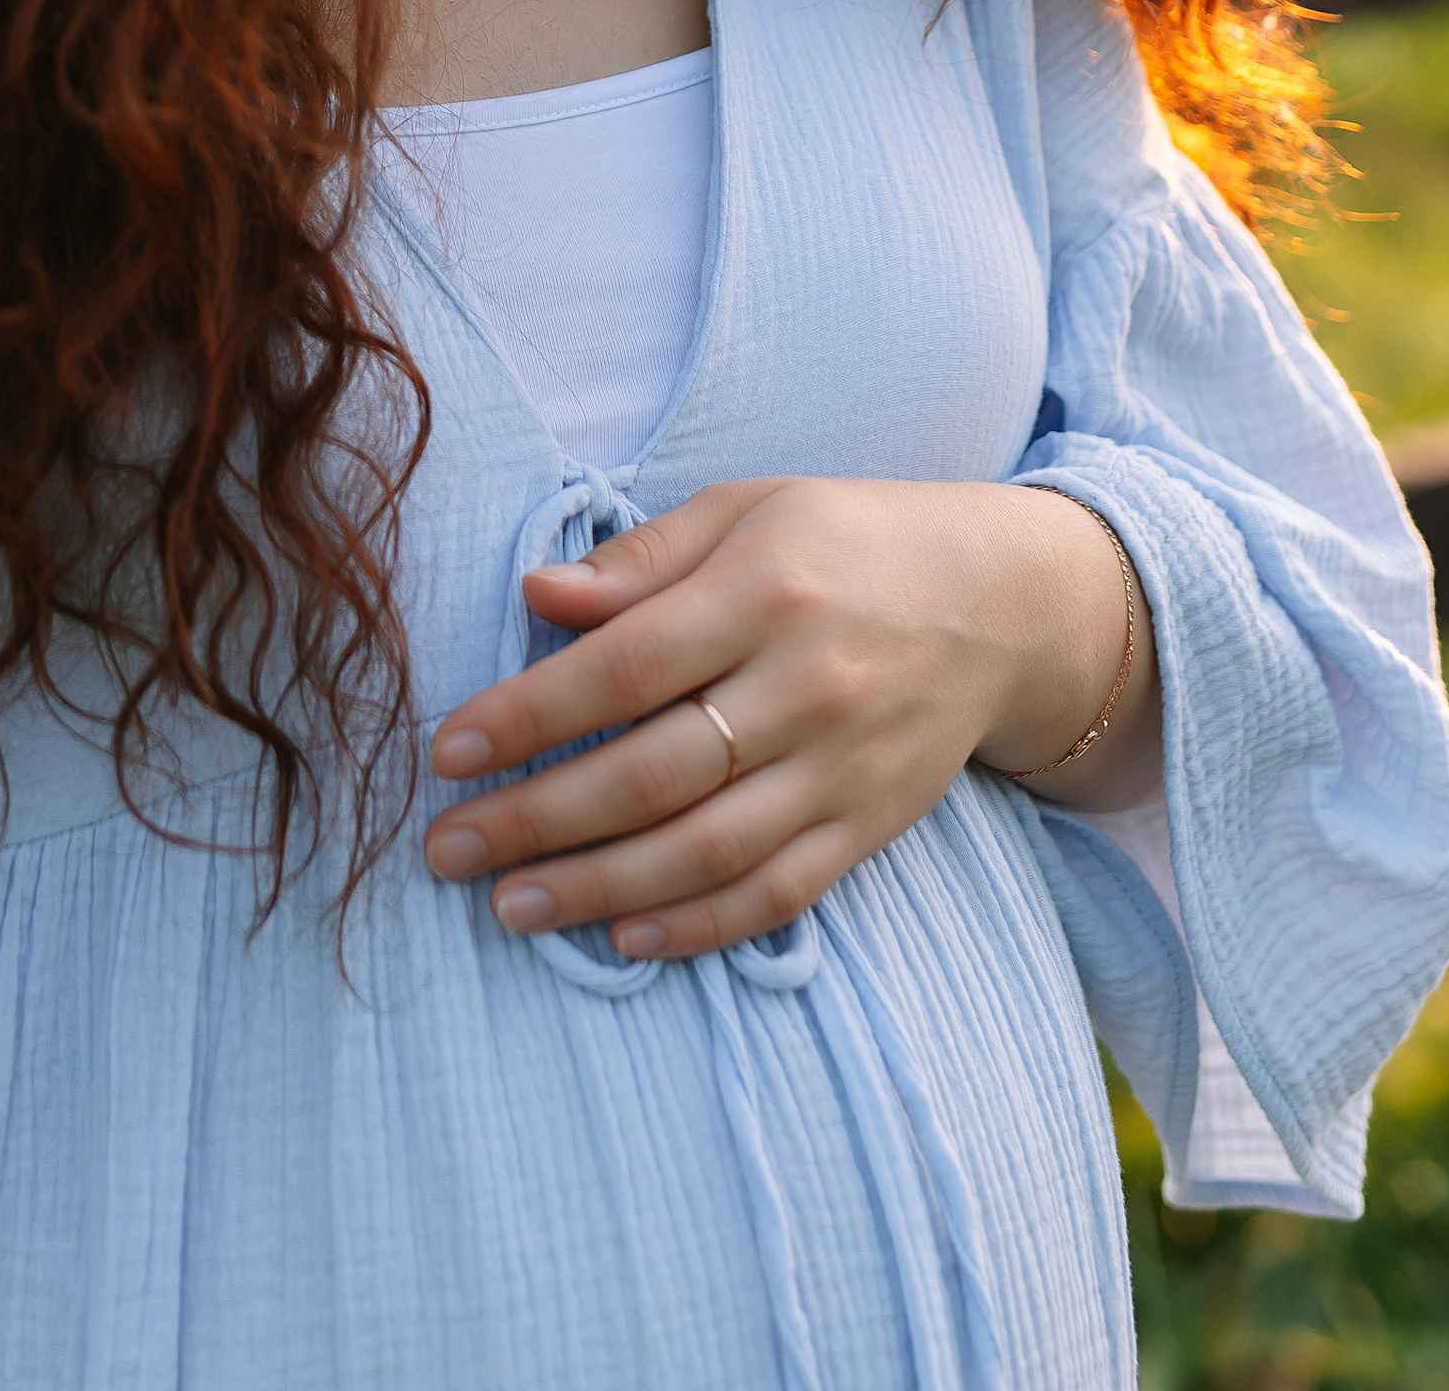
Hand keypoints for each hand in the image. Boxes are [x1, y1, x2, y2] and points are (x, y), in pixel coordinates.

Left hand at [422, 475, 1154, 960]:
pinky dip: (698, 926)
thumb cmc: (844, 541)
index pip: (626, 665)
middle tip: (446, 849)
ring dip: (597, 889)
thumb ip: (640, 560)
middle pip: (654, 772)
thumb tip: (536, 593)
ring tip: (509, 906)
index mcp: (765, 590)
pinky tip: (623, 938)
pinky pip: (777, 893)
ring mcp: (844, 768)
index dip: (529, 713)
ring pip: (706, 850)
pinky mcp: (871, 826)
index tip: (446, 751)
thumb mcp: (746, 510)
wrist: (1002, 602)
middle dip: (537, 818)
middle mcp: (808, 686)